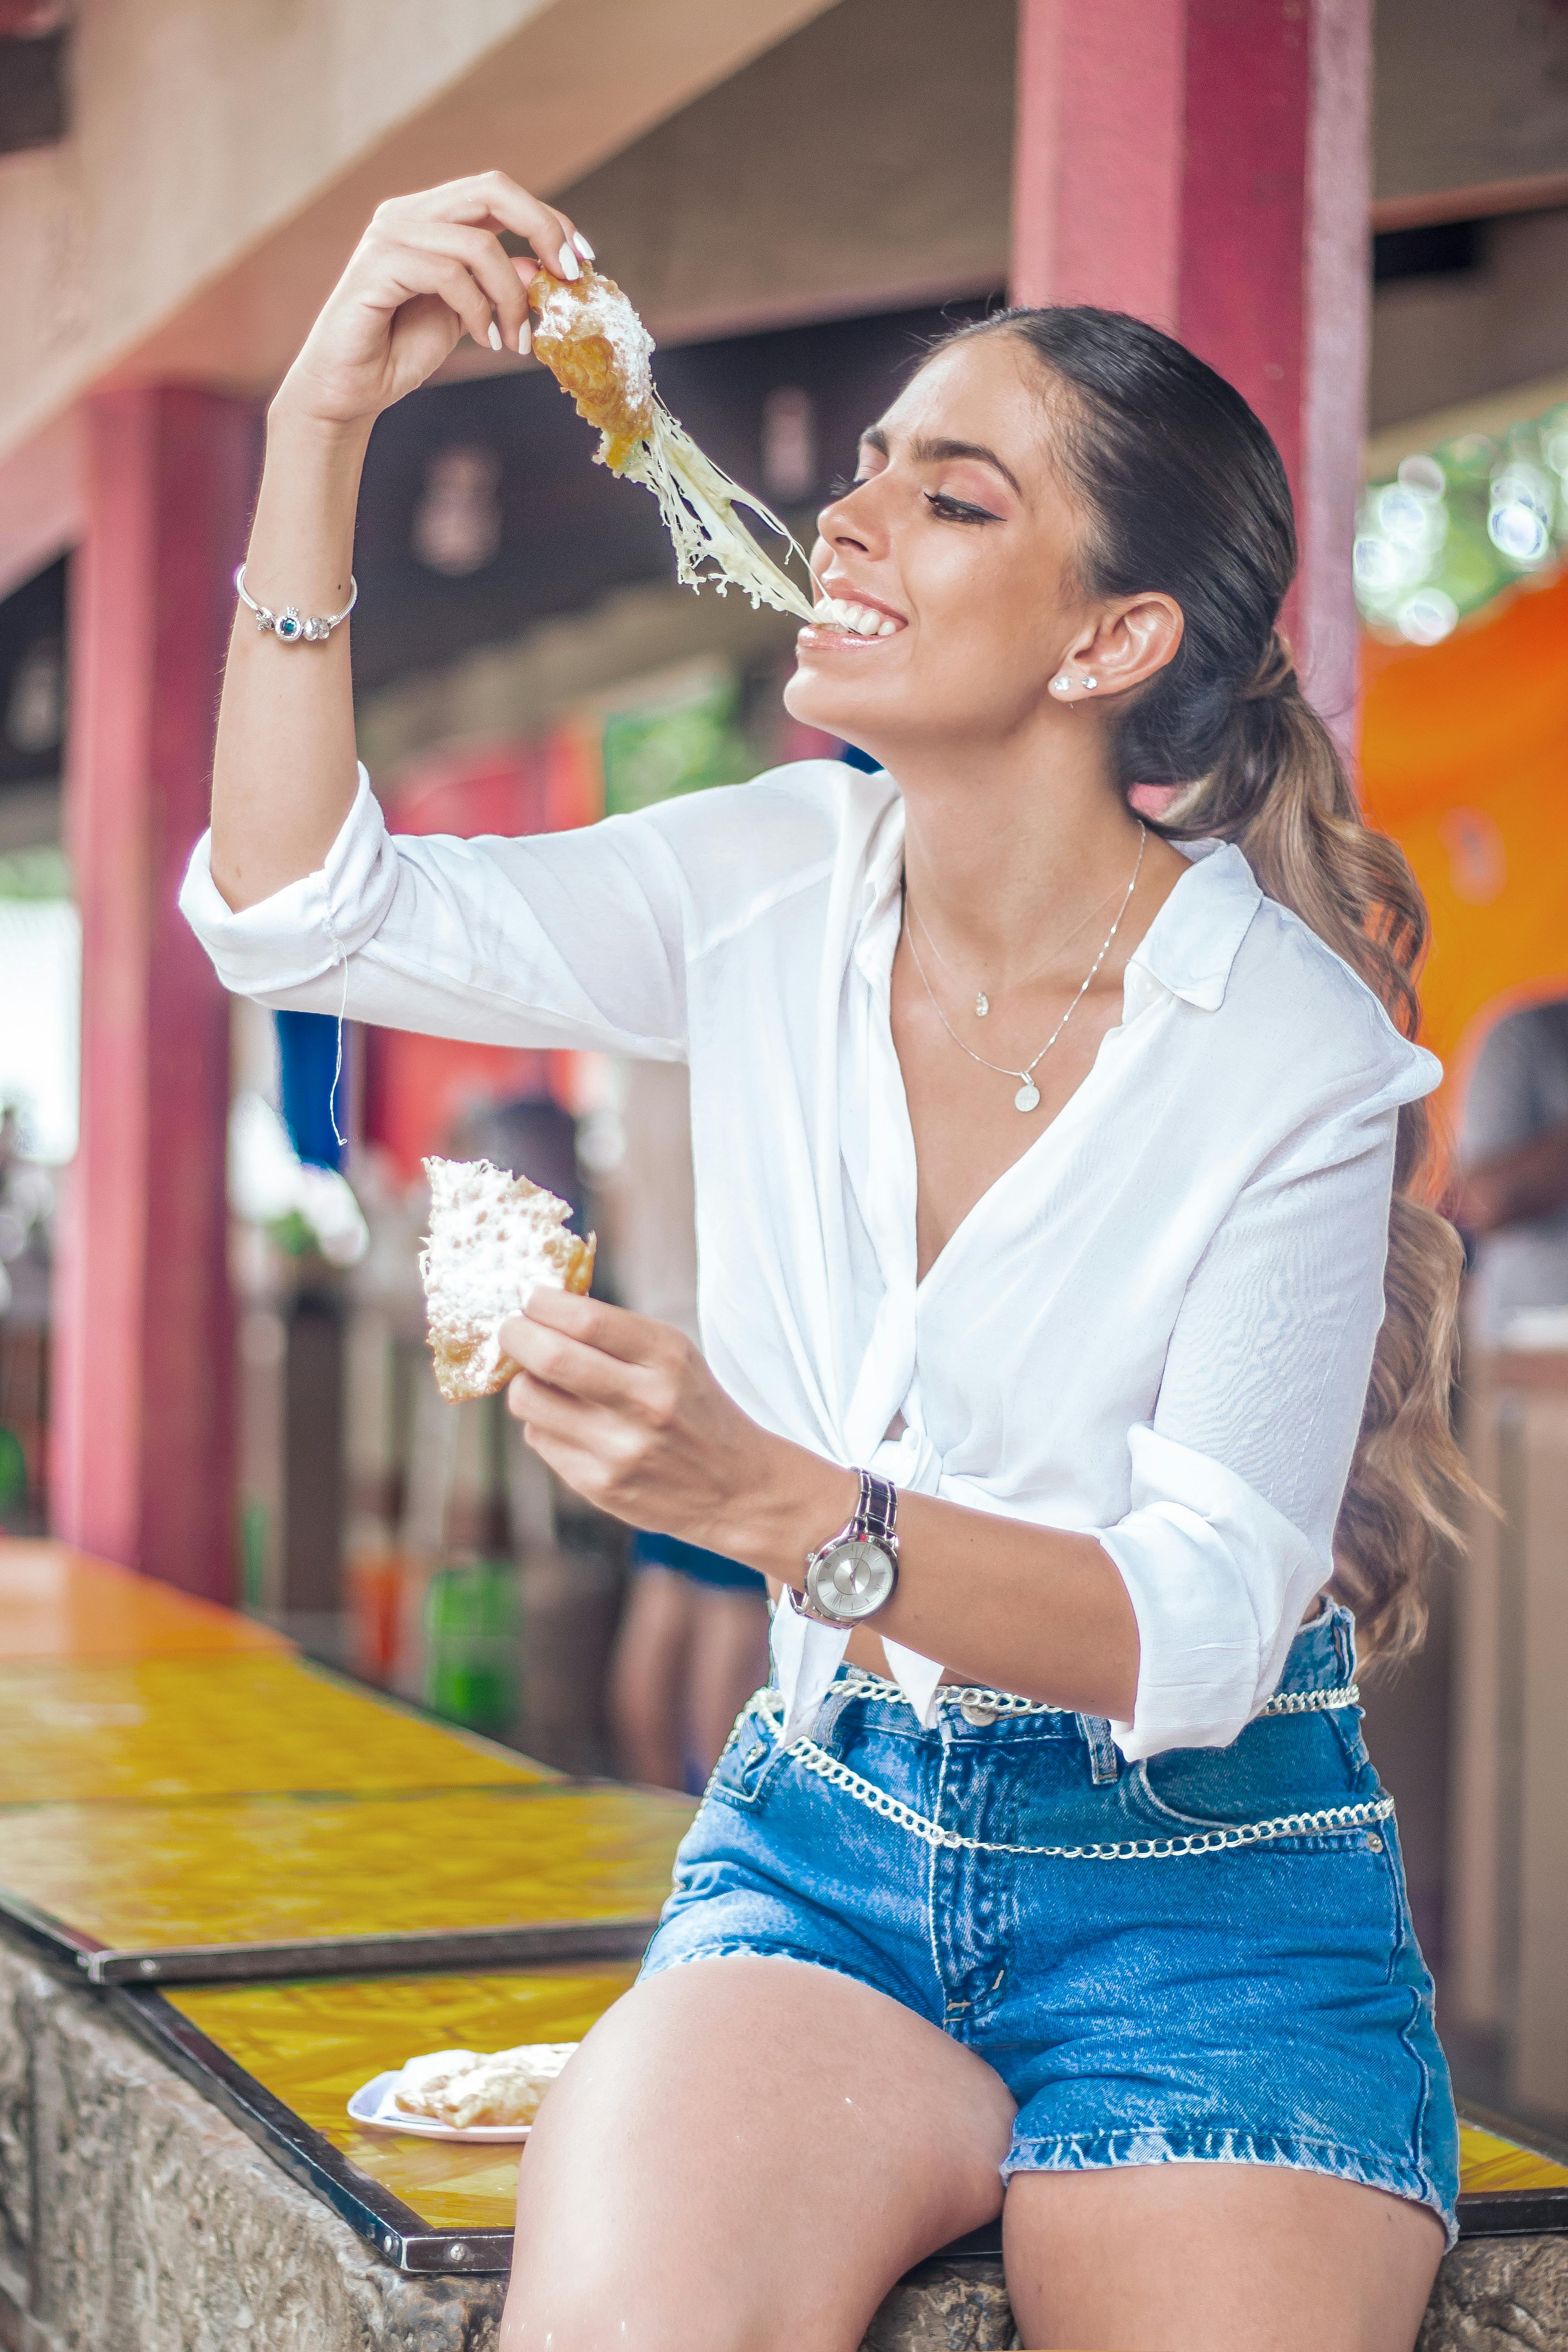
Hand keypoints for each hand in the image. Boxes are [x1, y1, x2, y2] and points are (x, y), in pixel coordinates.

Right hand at [274, 171, 588, 430]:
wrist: (348, 388)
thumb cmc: (402, 349)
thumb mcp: (470, 313)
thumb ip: (500, 285)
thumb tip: (543, 268)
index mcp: (430, 216)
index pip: (498, 193)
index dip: (548, 218)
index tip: (582, 260)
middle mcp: (407, 213)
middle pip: (492, 189)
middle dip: (542, 229)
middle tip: (568, 278)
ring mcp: (389, 235)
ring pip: (477, 244)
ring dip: (510, 297)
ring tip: (515, 340)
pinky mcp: (377, 266)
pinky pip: (449, 274)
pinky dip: (478, 309)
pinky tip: (485, 340)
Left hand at [499, 1291, 852, 1577]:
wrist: (735, 1487)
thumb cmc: (693, 1407)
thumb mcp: (674, 1356)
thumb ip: (613, 1333)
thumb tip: (537, 1310)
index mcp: (667, 1358)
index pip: (586, 1318)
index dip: (542, 1303)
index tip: (530, 1300)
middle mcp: (645, 1403)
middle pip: (549, 1357)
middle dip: (514, 1335)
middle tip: (511, 1330)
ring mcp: (619, 1449)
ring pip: (529, 1400)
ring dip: (524, 1381)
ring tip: (543, 1379)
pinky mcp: (599, 1486)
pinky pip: (539, 1439)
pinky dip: (543, 1422)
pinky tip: (571, 1422)